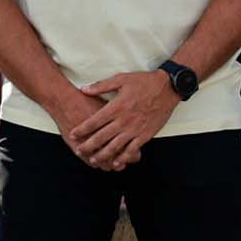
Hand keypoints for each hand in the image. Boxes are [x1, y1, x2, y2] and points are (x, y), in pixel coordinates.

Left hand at [62, 72, 177, 170]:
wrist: (167, 88)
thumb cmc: (144, 82)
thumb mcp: (121, 79)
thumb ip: (101, 86)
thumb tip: (83, 89)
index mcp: (116, 107)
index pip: (94, 121)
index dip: (82, 129)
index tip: (73, 134)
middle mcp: (123, 120)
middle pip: (101, 137)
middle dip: (88, 146)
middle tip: (79, 151)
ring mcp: (135, 129)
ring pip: (115, 146)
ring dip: (103, 155)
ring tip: (93, 160)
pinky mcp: (145, 134)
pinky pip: (132, 149)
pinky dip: (123, 157)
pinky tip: (116, 162)